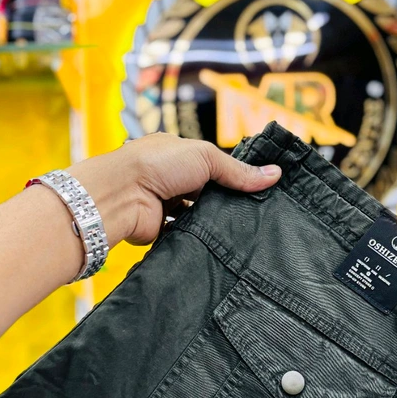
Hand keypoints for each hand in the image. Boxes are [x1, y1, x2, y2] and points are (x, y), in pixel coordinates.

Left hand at [69, 133, 281, 246]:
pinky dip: (198, 238)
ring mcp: (165, 206)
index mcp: (178, 155)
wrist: (122, 195)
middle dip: (225, 202)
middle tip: (255, 214)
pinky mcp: (161, 231)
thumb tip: (274, 175)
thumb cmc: (158, 164)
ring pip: (197, 216)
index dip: (233, 177)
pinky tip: (218, 242)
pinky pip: (186, 236)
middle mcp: (171, 179)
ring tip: (241, 229)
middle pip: (207, 193)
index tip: (259, 189)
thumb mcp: (206, 157)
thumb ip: (237, 171)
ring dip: (212, 221)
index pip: (212, 166)